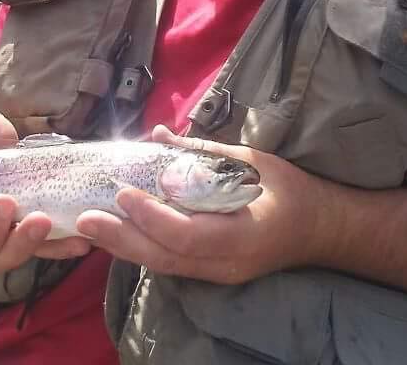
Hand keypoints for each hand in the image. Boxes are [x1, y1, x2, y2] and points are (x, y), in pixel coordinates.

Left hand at [75, 125, 329, 284]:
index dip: (152, 217)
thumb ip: (202, 151)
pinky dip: (142, 249)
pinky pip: (172, 264)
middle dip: (123, 239)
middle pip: (167, 259)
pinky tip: (118, 235)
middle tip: (86, 219)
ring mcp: (221, 273)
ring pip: (165, 266)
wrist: (320, 229)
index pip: (188, 235)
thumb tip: (158, 133)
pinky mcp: (214, 272)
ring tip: (91, 228)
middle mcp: (228, 262)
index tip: (124, 193)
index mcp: (244, 233)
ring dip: (125, 247)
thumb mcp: (251, 160)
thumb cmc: (290, 189)